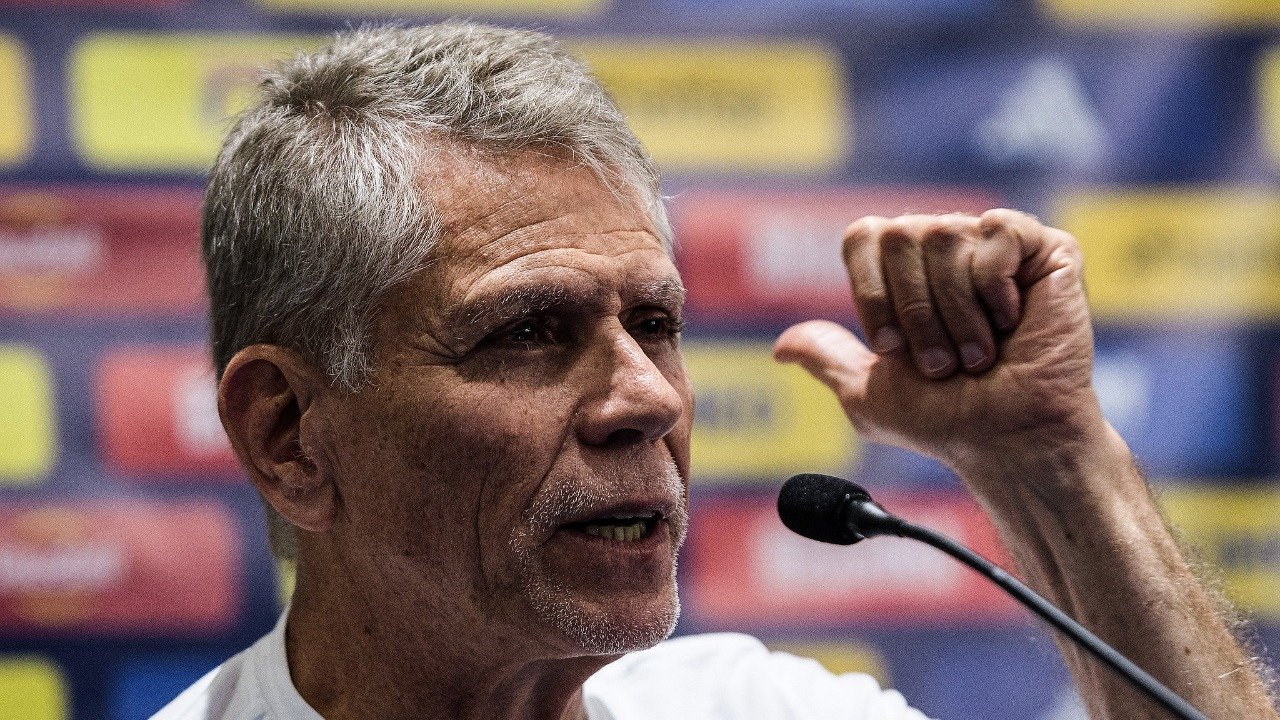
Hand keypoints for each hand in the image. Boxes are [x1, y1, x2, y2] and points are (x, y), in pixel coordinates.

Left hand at [774, 209, 1103, 484]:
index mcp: (904, 270)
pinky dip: (995, 284)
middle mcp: (946, 247)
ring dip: (954, 312)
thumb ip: (825, 357)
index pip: (863, 236)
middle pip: (901, 233)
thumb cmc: (945, 420)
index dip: (871, 293)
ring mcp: (995, 245)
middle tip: (941, 362)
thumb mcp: (868, 394)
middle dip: (914, 311)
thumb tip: (781, 349)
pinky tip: (1011, 320)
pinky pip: (999, 229)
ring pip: (945, 234)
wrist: (1006, 439)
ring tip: (977, 354)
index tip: (891, 349)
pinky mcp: (1045, 250)